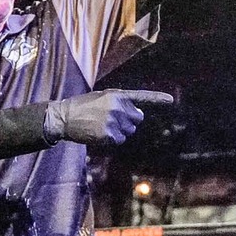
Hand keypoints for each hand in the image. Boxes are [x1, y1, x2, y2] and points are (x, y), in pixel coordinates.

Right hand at [46, 89, 174, 146]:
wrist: (65, 117)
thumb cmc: (83, 106)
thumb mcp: (101, 97)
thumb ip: (120, 103)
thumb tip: (139, 115)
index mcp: (117, 95)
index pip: (141, 96)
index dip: (157, 99)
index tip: (170, 100)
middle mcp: (118, 107)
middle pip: (137, 119)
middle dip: (128, 121)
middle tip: (111, 119)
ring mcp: (114, 121)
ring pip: (129, 132)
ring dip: (119, 131)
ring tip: (102, 125)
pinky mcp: (109, 134)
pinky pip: (120, 140)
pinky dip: (111, 139)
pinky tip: (99, 133)